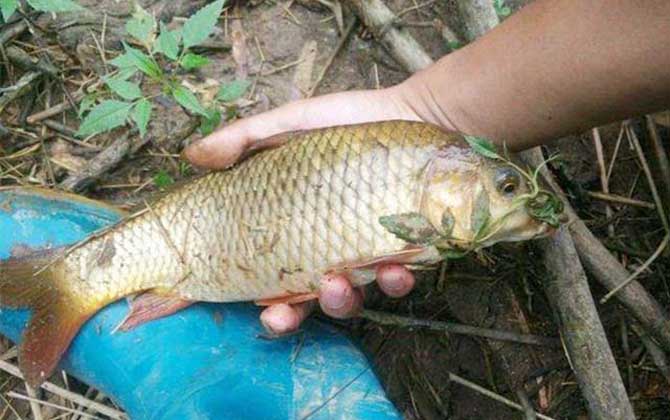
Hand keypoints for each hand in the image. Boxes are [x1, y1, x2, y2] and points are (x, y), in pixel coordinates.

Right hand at [183, 86, 423, 333]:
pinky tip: (394, 268)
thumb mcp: (289, 125)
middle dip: (295, 318)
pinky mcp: (403, 249)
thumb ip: (244, 140)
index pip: (276, 279)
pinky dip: (395, 281)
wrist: (409, 116)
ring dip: (341, 302)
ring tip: (338, 283)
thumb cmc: (345, 125)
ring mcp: (367, 254)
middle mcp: (331, 252)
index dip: (268, 304)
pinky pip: (399, 279)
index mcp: (299, 232)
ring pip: (352, 298)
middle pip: (309, 302)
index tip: (261, 311)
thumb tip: (191, 155)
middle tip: (285, 314)